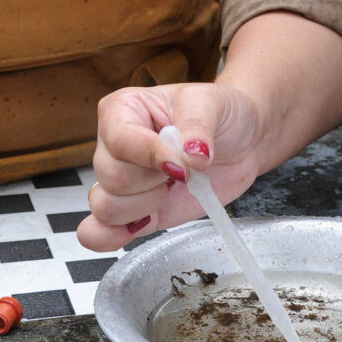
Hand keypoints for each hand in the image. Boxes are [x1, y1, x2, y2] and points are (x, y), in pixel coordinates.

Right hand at [76, 82, 264, 251]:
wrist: (242, 141)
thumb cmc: (220, 113)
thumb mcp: (211, 104)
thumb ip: (197, 127)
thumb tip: (191, 156)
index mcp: (123, 109)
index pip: (120, 140)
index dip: (151, 156)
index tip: (183, 163)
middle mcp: (113, 146)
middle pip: (112, 177)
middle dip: (154, 180)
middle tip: (183, 169)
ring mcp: (123, 181)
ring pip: (106, 206)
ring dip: (146, 205)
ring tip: (172, 187)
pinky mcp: (136, 212)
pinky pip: (99, 232)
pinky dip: (111, 237)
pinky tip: (141, 223)